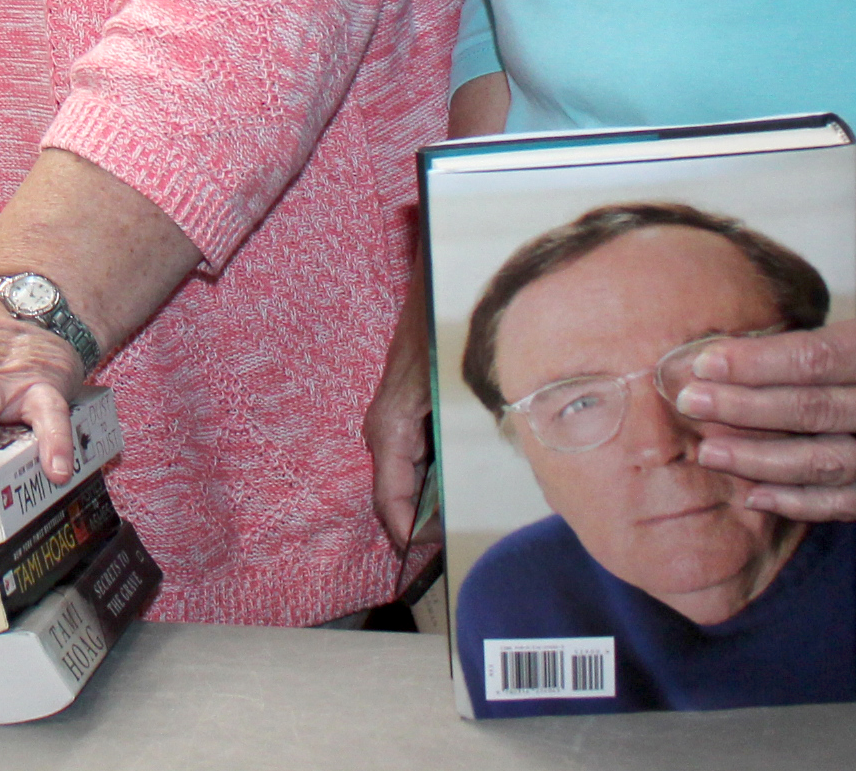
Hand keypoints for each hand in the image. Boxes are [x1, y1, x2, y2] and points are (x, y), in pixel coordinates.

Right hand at [365, 273, 443, 563]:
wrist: (434, 294)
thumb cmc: (440, 340)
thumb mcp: (452, 397)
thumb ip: (457, 445)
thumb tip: (473, 494)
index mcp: (389, 433)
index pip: (390, 505)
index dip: (410, 540)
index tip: (433, 561)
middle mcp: (382, 433)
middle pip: (395, 499)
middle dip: (421, 529)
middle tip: (457, 552)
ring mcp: (390, 425)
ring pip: (404, 482)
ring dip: (428, 508)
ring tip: (461, 529)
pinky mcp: (403, 417)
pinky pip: (412, 463)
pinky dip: (431, 484)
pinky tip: (460, 492)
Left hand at [674, 251, 855, 519]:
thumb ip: (820, 319)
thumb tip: (736, 344)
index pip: (815, 362)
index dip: (753, 366)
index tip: (702, 365)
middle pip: (814, 415)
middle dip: (743, 412)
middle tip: (689, 404)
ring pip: (827, 465)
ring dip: (761, 462)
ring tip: (709, 451)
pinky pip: (853, 500)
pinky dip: (801, 501)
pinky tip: (755, 493)